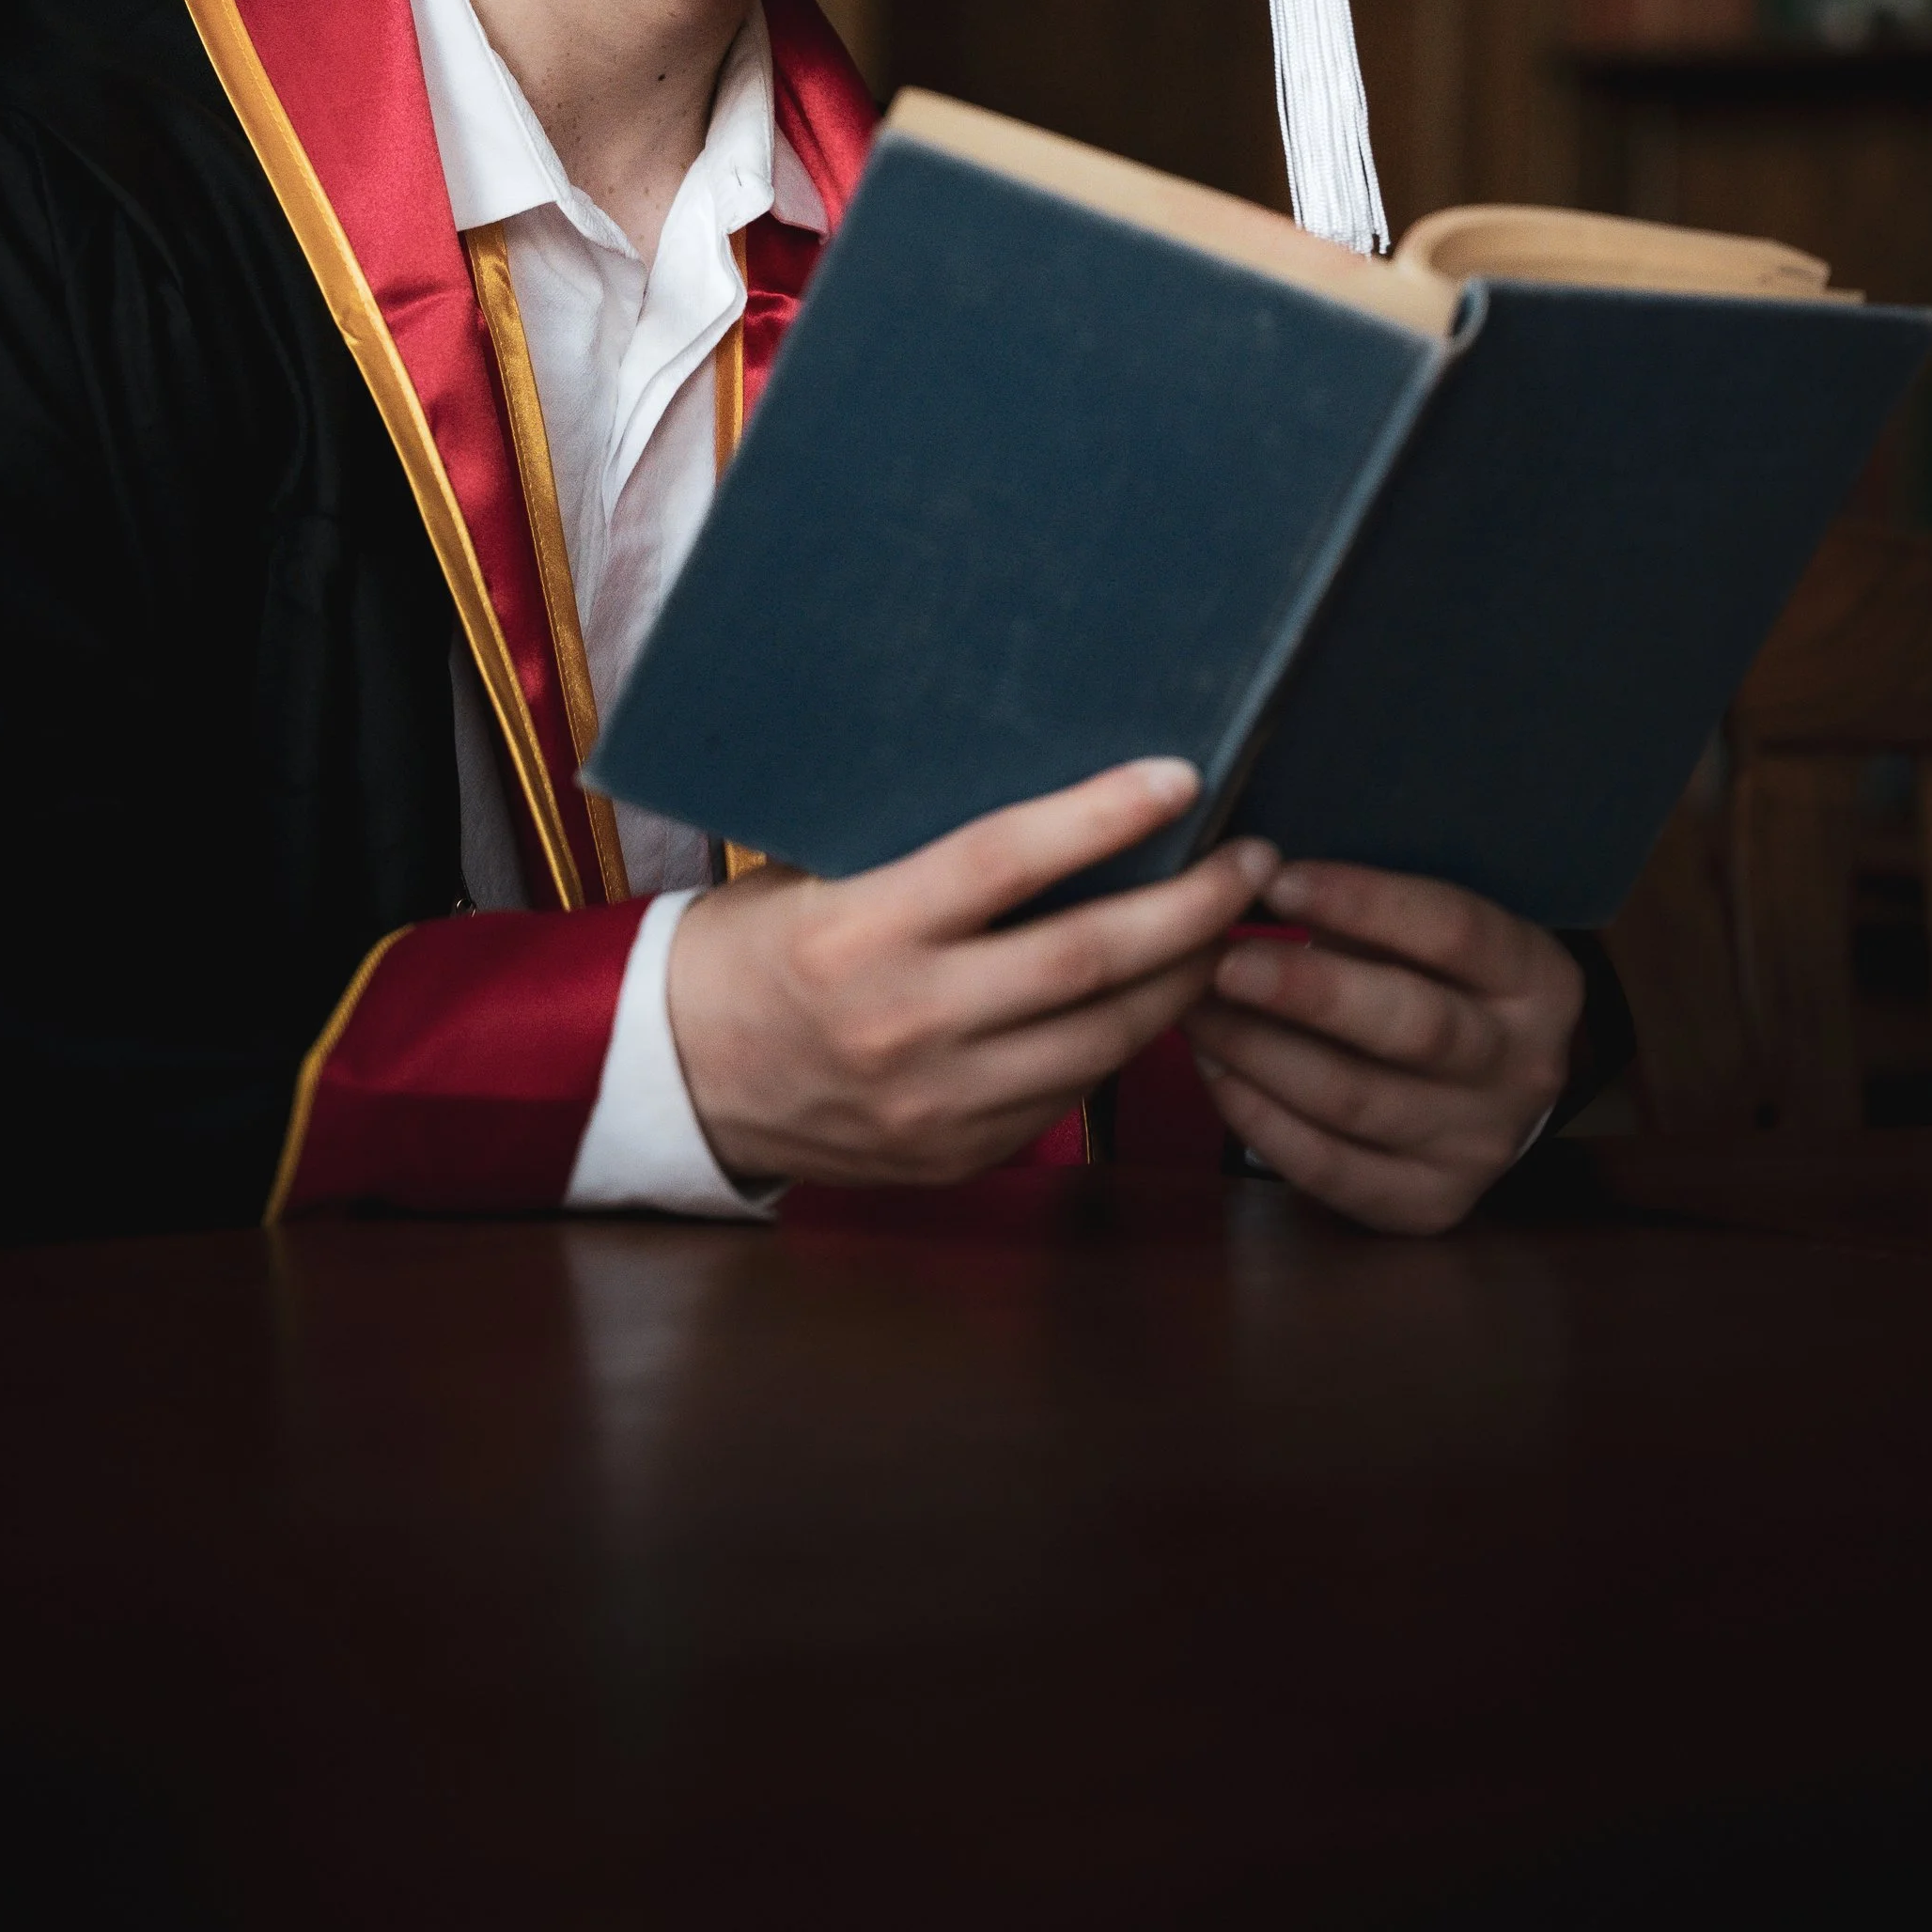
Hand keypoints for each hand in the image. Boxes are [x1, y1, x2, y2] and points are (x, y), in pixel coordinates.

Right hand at [668, 759, 1277, 1187]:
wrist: (679, 1076)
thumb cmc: (753, 945)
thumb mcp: (820, 876)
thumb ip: (929, 860)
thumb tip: (1062, 804)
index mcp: (861, 930)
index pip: (1007, 861)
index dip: (1104, 816)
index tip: (1183, 776)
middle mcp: (904, 1022)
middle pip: (1084, 960)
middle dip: (1188, 909)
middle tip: (1252, 861)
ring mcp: (934, 1103)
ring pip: (1100, 1041)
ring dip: (1182, 983)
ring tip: (1229, 930)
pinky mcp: (956, 1155)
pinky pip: (1068, 1095)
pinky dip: (1123, 1042)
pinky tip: (1158, 999)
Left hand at [1184, 858, 1582, 1235]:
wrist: (1493, 1087)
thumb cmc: (1439, 980)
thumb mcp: (1433, 933)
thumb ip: (1367, 911)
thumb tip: (1252, 878)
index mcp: (1537, 979)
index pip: (1452, 932)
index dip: (1362, 902)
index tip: (1275, 880)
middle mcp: (1524, 1068)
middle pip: (1411, 1027)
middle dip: (1306, 990)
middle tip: (1222, 960)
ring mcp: (1479, 1146)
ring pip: (1356, 1100)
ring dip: (1260, 1050)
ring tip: (1193, 1008)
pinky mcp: (1429, 1205)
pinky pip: (1329, 1167)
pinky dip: (1259, 1118)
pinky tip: (1215, 1069)